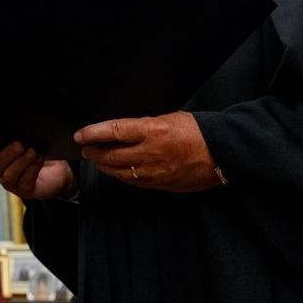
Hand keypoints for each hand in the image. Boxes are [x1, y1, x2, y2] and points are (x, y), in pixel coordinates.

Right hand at [0, 135, 75, 200]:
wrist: (55, 168)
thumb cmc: (36, 148)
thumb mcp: (26, 138)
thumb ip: (17, 133)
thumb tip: (18, 125)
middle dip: (8, 153)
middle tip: (20, 144)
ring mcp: (9, 182)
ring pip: (8, 175)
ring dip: (22, 162)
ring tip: (33, 152)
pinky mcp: (24, 190)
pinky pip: (24, 182)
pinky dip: (32, 169)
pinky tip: (39, 159)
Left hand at [74, 111, 223, 191]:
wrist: (222, 153)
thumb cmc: (197, 131)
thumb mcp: (168, 118)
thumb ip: (144, 126)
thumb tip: (123, 131)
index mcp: (152, 130)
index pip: (114, 131)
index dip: (93, 133)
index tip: (80, 135)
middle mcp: (150, 153)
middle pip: (112, 155)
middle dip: (94, 153)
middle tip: (86, 149)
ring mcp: (154, 172)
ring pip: (119, 172)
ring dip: (105, 166)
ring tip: (97, 160)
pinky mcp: (160, 184)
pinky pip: (133, 182)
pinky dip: (121, 176)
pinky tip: (115, 171)